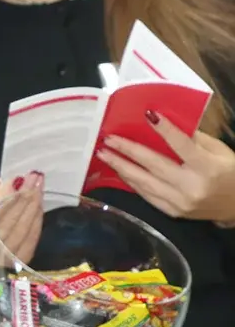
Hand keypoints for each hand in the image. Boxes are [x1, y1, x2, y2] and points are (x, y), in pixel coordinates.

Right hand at [0, 172, 43, 265]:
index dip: (10, 192)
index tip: (22, 177)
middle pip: (11, 216)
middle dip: (26, 195)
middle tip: (37, 178)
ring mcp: (4, 254)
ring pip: (23, 228)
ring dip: (34, 206)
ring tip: (40, 188)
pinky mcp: (17, 262)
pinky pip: (30, 240)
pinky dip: (37, 222)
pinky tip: (39, 208)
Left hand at [97, 111, 234, 222]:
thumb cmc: (229, 172)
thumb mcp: (218, 151)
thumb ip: (192, 138)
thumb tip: (162, 122)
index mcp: (207, 168)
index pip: (182, 145)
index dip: (165, 130)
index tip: (148, 114)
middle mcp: (191, 187)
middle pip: (154, 165)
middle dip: (127, 150)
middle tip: (108, 139)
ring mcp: (180, 203)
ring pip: (144, 182)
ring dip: (121, 167)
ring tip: (104, 154)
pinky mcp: (173, 212)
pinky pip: (146, 195)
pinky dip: (131, 181)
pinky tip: (119, 170)